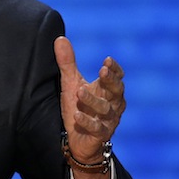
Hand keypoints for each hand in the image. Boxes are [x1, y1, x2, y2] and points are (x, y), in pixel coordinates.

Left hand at [55, 36, 125, 178]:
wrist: (78, 140)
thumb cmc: (78, 107)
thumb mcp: (71, 83)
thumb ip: (68, 62)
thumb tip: (60, 39)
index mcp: (108, 90)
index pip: (117, 77)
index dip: (115, 70)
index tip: (108, 60)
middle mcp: (113, 104)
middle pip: (117, 91)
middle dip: (111, 81)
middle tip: (102, 72)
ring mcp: (108, 121)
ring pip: (106, 109)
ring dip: (93, 100)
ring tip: (80, 92)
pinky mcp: (100, 135)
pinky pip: (96, 128)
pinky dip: (87, 121)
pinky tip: (77, 115)